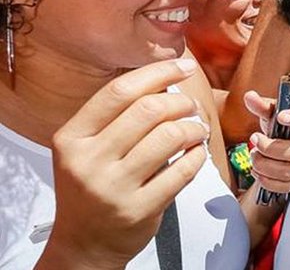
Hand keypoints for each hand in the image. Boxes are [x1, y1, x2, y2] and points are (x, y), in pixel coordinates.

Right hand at [45, 60, 208, 266]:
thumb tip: (165, 79)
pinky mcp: (139, 209)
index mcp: (72, 138)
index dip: (158, 72)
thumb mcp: (88, 148)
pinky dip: (198, 155)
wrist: (84, 243)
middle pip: (149, 110)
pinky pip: (182, 170)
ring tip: (196, 130)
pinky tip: (196, 153)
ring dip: (193, 128)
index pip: (119, 91)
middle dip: (181, 102)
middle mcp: (88, 161)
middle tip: (191, 108)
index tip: (185, 66)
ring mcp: (113, 188)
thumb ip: (118, 116)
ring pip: (169, 137)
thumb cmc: (93, 186)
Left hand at [244, 91, 289, 193]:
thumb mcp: (271, 115)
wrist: (283, 145)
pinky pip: (284, 186)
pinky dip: (266, 180)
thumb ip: (261, 106)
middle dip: (269, 149)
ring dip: (264, 165)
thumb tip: (249, 96)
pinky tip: (257, 171)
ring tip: (254, 156)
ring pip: (288, 172)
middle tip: (254, 141)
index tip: (281, 116)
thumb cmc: (279, 128)